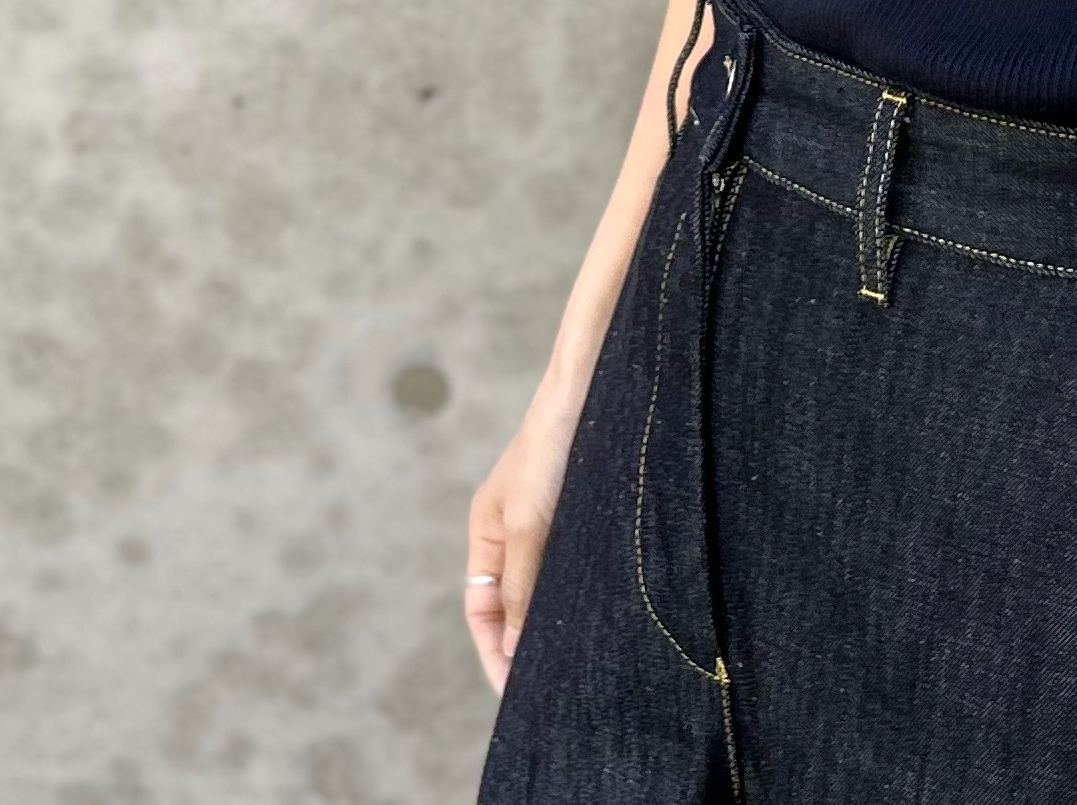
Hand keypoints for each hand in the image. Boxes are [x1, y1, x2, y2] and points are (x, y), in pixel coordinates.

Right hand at [465, 384, 583, 692]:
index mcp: (486, 532)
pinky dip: (575, 594)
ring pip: (543, 589)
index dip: (494, 652)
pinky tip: (594, 617)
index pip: (481, 610)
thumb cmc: (552, 443)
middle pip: (511, 606)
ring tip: (570, 665)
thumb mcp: (529, 519)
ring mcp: (548, 523)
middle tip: (544, 692)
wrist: (594, 384)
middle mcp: (513, 532)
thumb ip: (521, 583)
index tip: (513, 692)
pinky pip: (571, 567)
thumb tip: (514, 649)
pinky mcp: (581, 514)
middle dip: (521, 647)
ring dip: (550, 623)